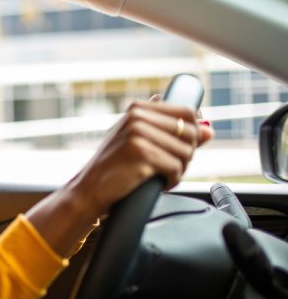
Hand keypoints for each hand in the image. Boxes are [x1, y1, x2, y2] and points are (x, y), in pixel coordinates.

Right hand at [69, 98, 213, 218]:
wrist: (89, 190)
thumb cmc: (114, 167)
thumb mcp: (138, 141)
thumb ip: (171, 132)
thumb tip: (209, 131)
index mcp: (137, 109)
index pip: (186, 112)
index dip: (193, 131)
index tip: (182, 147)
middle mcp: (137, 117)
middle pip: (190, 132)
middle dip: (186, 154)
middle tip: (169, 167)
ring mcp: (138, 134)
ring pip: (185, 152)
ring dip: (179, 169)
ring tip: (162, 176)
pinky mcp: (141, 154)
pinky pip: (176, 167)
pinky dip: (171, 180)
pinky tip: (158, 183)